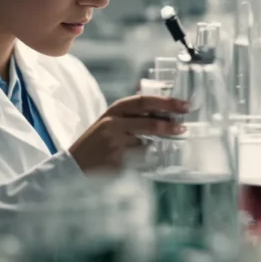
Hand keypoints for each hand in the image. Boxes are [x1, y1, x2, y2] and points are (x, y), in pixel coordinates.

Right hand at [68, 95, 188, 172]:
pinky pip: (140, 159)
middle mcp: (114, 124)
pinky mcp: (118, 162)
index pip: (144, 101)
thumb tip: (160, 100)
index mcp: (115, 110)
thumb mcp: (111, 118)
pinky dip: (145, 158)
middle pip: (149, 123)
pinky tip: (140, 158)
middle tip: (184, 127)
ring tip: (159, 144)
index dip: (167, 102)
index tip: (185, 105)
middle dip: (170, 125)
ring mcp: (116, 144)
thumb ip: (133, 111)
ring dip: (157, 145)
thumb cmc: (98, 138)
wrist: (75, 162)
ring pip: (148, 144)